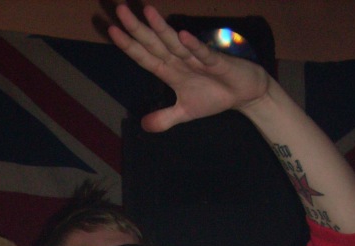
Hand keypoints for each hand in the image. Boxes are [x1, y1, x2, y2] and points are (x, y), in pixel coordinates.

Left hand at [109, 4, 269, 133]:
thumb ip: (164, 118)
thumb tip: (143, 126)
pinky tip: (182, 35)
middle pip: (154, 43)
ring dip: (161, 28)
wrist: (243, 95)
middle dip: (137, 29)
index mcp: (170, 71)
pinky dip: (193, 46)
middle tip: (119, 10)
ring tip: (146, 11)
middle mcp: (180, 61)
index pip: (145, 56)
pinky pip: (203, 54)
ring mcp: (197, 60)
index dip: (128, 45)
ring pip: (175, 43)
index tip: (111, 30)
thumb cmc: (213, 96)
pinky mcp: (216, 63)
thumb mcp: (185, 113)